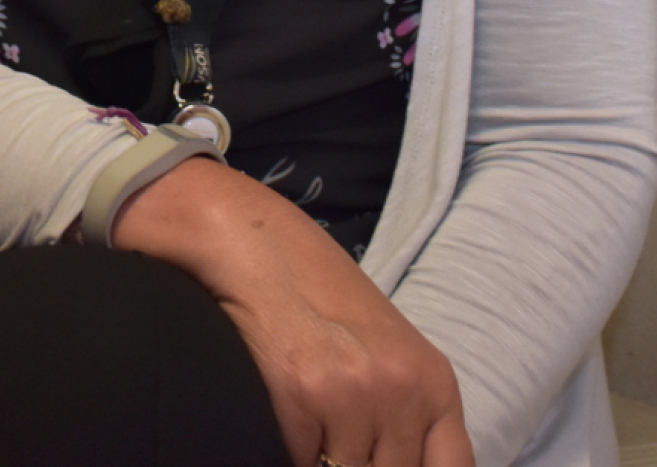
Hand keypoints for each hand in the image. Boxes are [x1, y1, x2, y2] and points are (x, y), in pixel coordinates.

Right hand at [113, 157, 473, 466]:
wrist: (262, 251)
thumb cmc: (325, 300)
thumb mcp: (390, 358)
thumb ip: (409, 421)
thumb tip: (403, 466)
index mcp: (435, 383)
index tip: (390, 463)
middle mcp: (403, 391)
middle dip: (363, 466)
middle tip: (339, 433)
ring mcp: (355, 396)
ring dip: (325, 460)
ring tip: (315, 421)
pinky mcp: (303, 399)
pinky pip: (301, 462)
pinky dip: (293, 449)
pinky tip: (288, 413)